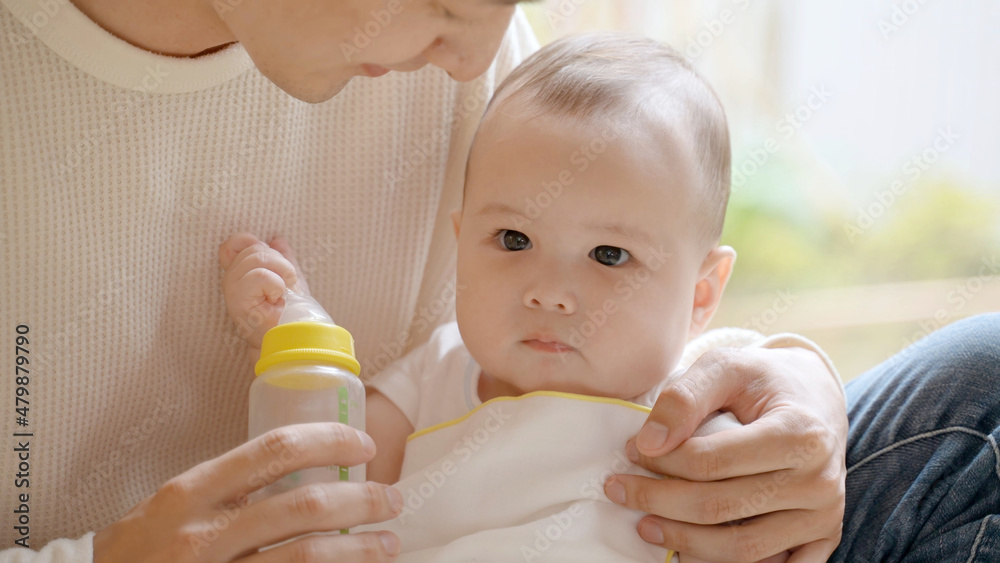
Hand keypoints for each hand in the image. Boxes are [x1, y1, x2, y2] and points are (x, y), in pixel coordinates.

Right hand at [93, 423, 402, 561]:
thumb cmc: (138, 552)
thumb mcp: (172, 507)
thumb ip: (227, 488)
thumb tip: (301, 469)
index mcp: (191, 493)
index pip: (274, 450)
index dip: (328, 442)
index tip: (362, 445)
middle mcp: (203, 534)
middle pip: (304, 506)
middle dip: (361, 500)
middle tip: (391, 499)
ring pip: (307, 557)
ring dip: (359, 549)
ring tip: (388, 543)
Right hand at [219, 233, 308, 347]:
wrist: (293, 339)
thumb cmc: (290, 312)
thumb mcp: (289, 279)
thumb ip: (282, 259)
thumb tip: (278, 240)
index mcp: (240, 274)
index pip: (232, 245)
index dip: (251, 243)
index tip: (274, 260)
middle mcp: (231, 280)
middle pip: (255, 249)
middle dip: (281, 263)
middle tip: (286, 287)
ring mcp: (232, 291)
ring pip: (258, 258)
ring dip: (282, 274)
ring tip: (282, 293)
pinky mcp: (237, 301)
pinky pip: (259, 275)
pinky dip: (276, 285)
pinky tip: (276, 299)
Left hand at [605, 346, 846, 561]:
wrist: (817, 398)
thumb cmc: (765, 380)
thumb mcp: (726, 366)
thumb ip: (685, 397)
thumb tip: (648, 443)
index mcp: (799, 434)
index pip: (711, 462)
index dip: (662, 461)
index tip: (631, 450)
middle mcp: (819, 482)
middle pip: (721, 508)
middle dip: (658, 501)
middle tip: (618, 489)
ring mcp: (823, 516)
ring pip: (741, 549)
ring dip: (683, 541)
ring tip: (643, 525)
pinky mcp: (822, 538)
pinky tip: (688, 549)